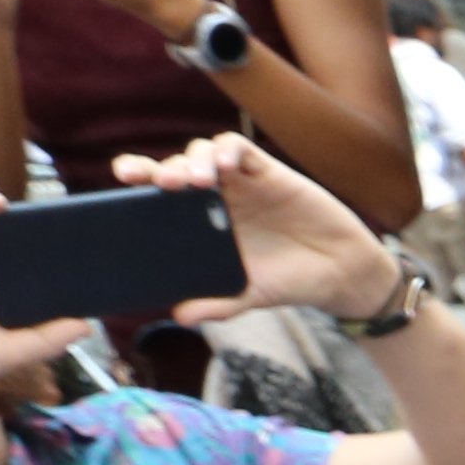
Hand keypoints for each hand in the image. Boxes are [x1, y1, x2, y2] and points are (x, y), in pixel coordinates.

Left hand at [117, 135, 397, 322]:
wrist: (341, 274)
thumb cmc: (291, 282)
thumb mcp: (249, 295)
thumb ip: (216, 304)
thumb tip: (179, 316)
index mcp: (201, 223)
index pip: (161, 195)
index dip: (140, 181)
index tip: (123, 180)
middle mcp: (217, 197)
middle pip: (176, 167)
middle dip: (161, 169)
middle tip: (162, 183)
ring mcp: (241, 182)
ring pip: (203, 152)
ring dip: (193, 160)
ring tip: (196, 181)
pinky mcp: (268, 171)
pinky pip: (238, 148)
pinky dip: (227, 151)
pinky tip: (224, 166)